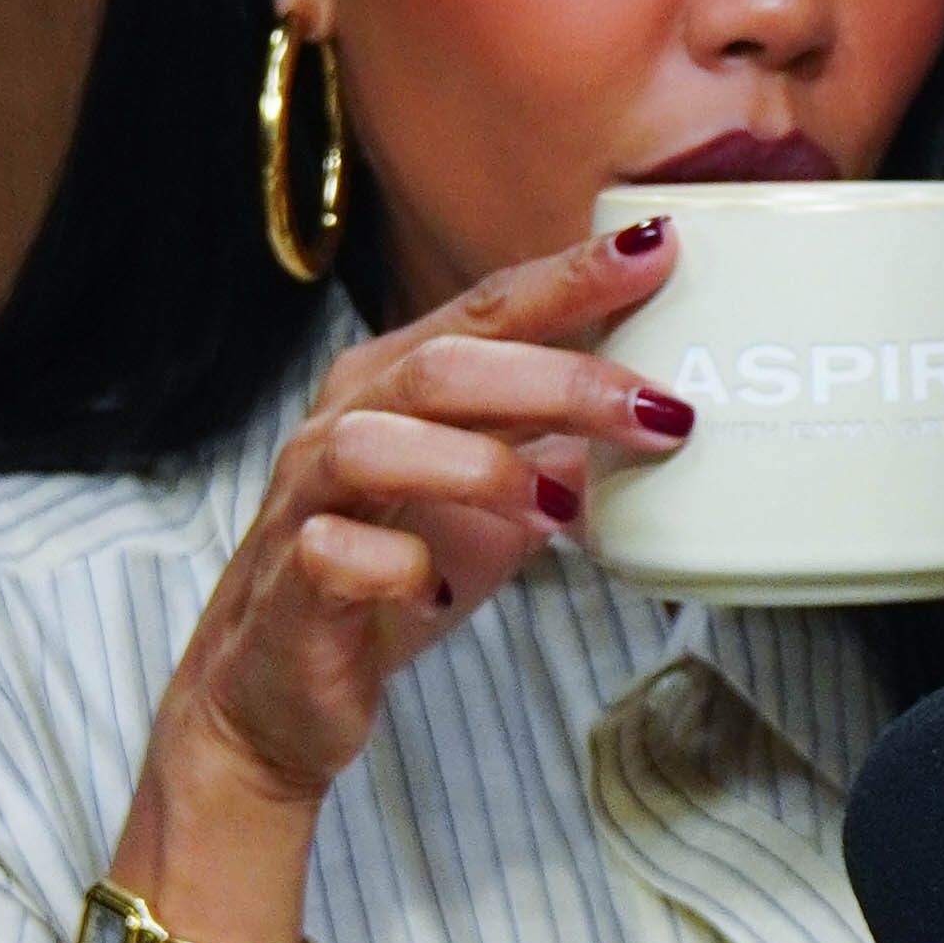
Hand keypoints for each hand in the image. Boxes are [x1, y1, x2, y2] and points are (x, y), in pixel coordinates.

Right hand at [154, 226, 689, 823]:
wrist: (281, 690)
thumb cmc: (385, 579)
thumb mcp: (494, 508)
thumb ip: (562, 454)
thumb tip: (662, 415)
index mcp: (393, 384)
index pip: (487, 309)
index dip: (570, 279)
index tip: (659, 252)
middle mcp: (341, 423)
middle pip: (442, 366)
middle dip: (558, 379)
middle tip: (658, 410)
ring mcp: (305, 501)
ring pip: (373, 442)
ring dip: (482, 468)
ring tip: (562, 512)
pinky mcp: (289, 586)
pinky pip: (335, 554)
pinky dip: (397, 566)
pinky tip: (438, 592)